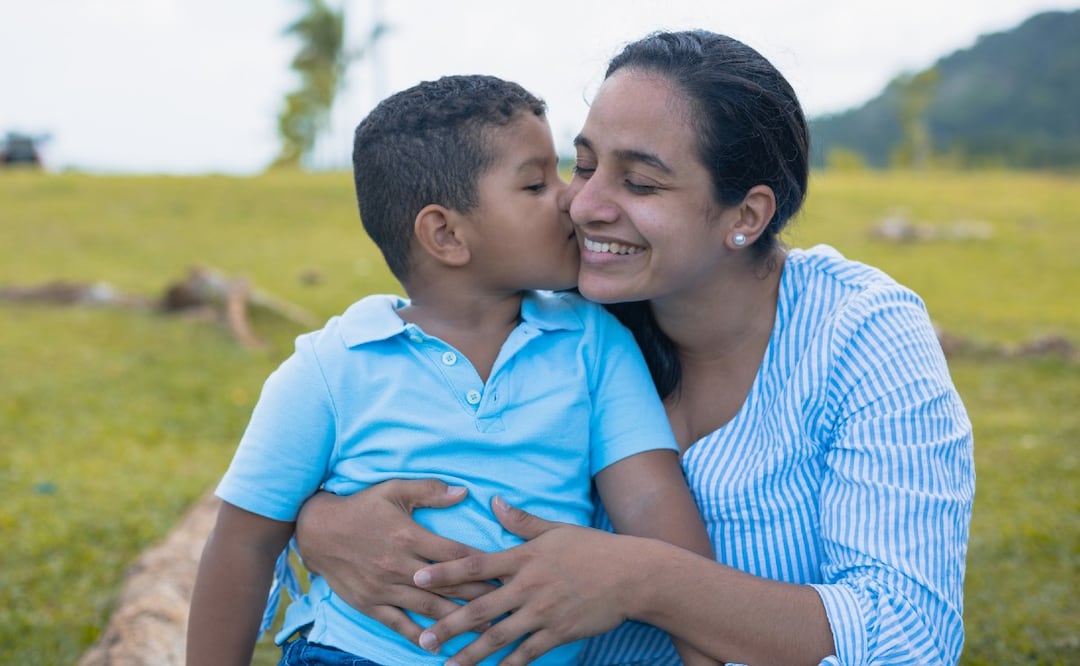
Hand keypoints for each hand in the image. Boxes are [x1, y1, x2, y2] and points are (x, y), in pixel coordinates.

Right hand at [293, 479, 490, 644]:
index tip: (504, 572)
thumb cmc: (361, 507)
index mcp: (409, 536)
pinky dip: (418, 635)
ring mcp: (385, 587)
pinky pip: (398, 623)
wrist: (317, 531)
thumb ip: (429, 491)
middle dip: (479, 596)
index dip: (481, 565)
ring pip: (428, 608)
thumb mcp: (394, 490)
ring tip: (485, 628)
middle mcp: (399, 566)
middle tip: (506, 605)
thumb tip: (463, 492)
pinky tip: (437, 645)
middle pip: (448, 585)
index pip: (454, 554)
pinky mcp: (370, 603)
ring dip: (458, 620)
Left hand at [413, 496, 637, 664]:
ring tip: (447, 665)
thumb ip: (521, 520)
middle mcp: (528, 585)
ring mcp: (542, 611)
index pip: (475, 564)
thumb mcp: (556, 529)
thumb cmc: (593, 548)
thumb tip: (493, 501)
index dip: (445, 572)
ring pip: (498, 636)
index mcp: (524, 557)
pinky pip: (527, 653)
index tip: (417, 577)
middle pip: (480, 607)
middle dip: (448, 625)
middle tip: (422, 638)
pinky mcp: (558, 632)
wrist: (632, 575)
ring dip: (470, 653)